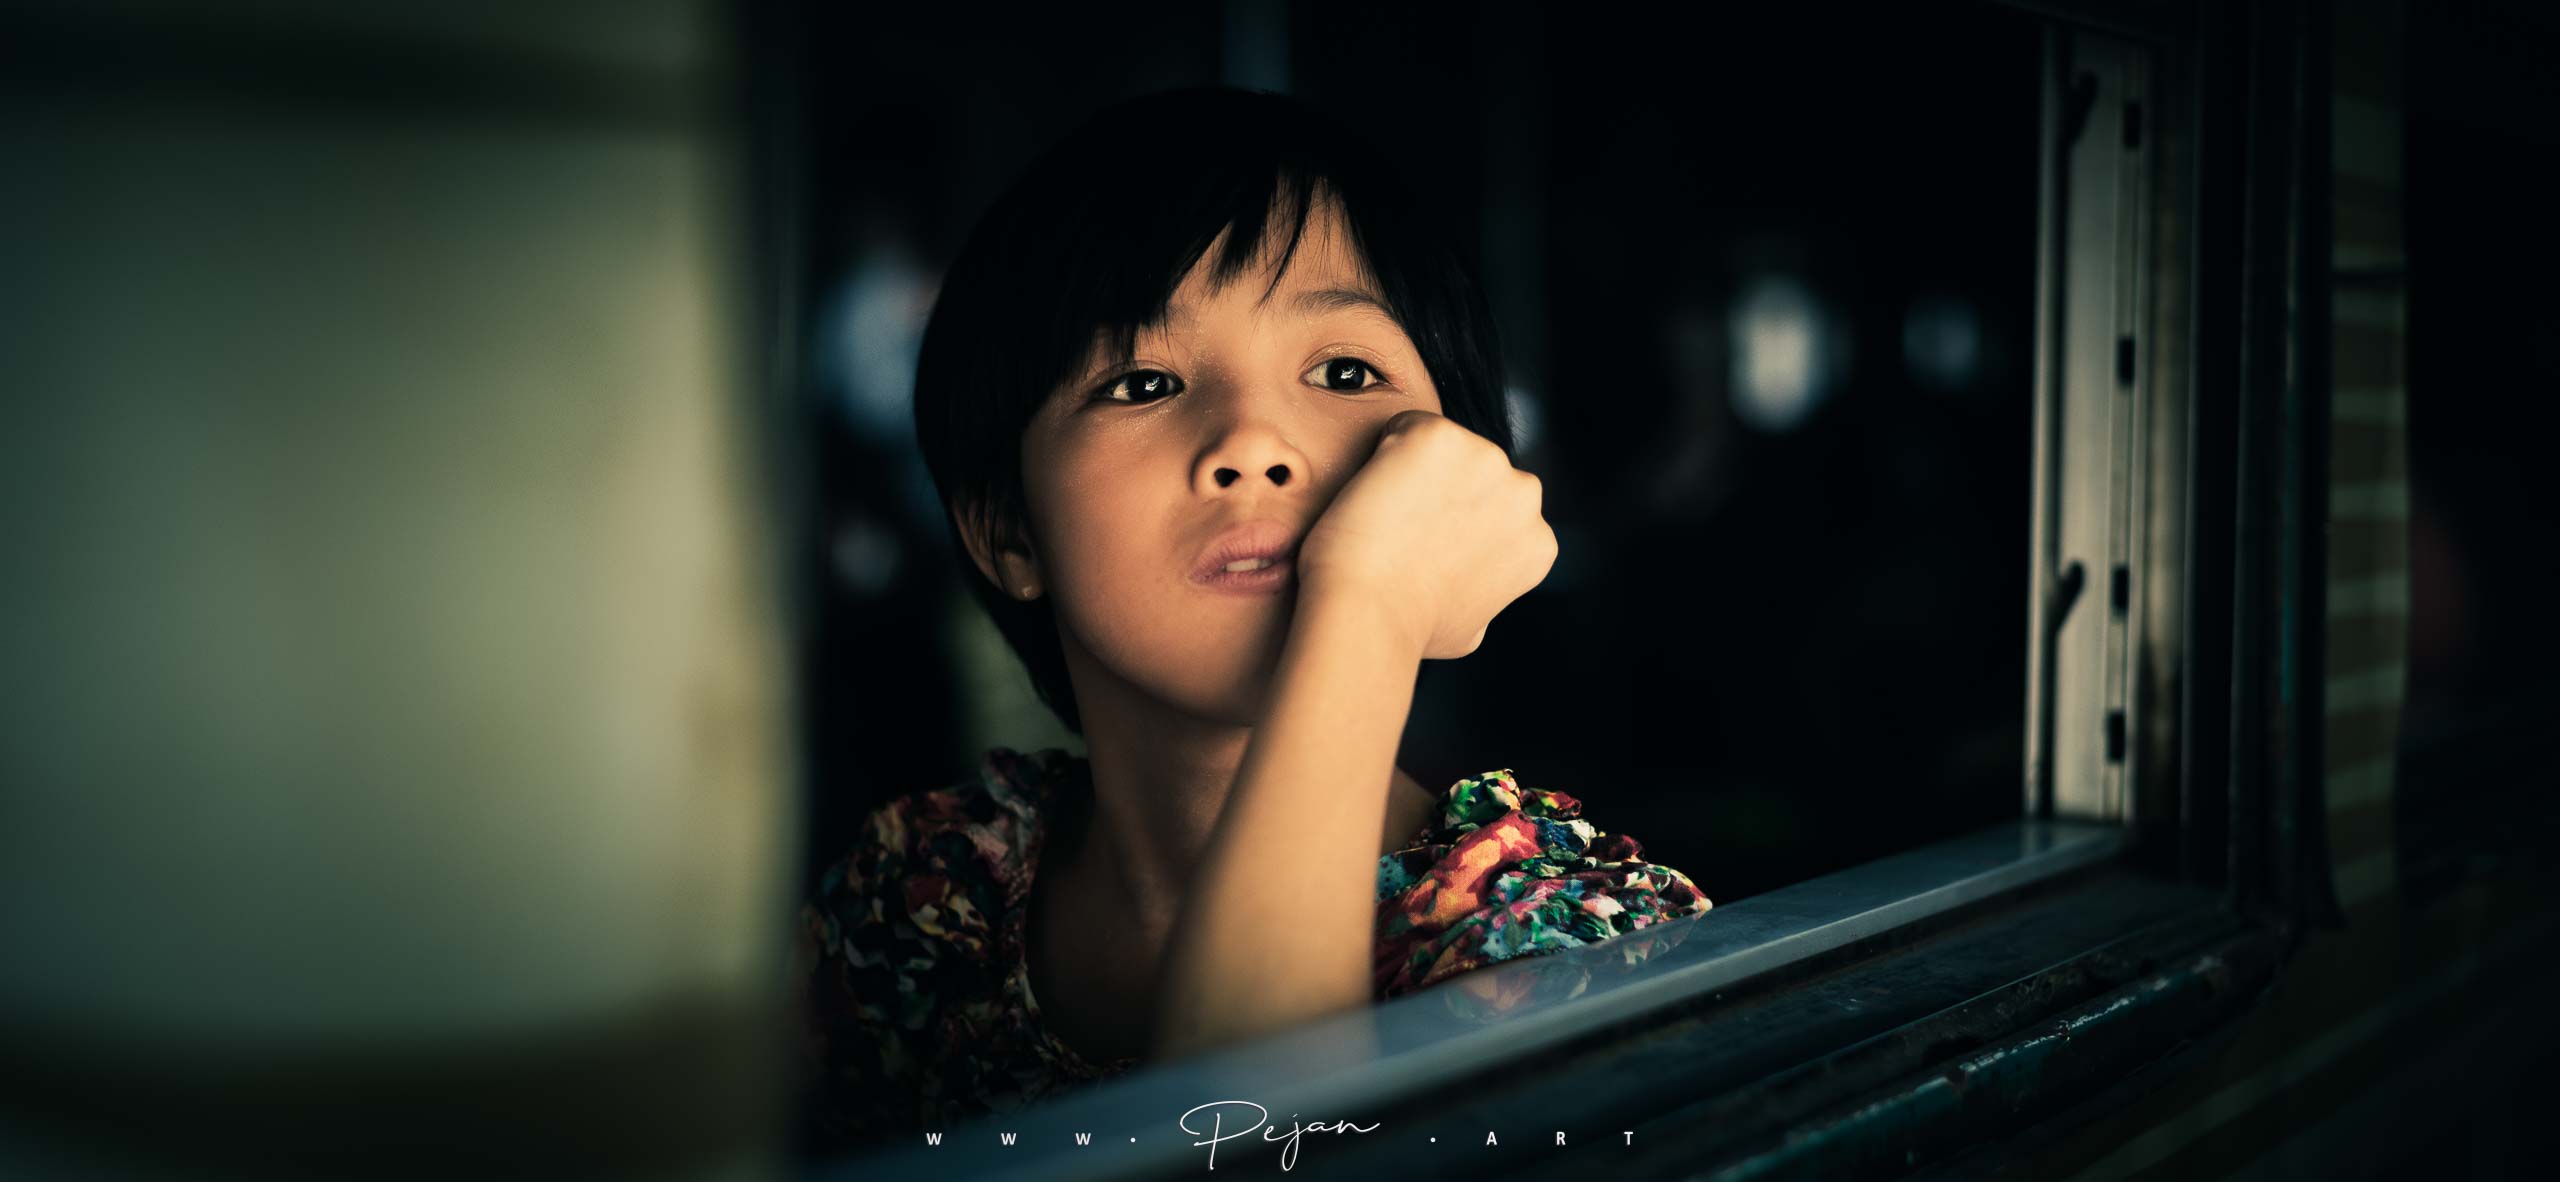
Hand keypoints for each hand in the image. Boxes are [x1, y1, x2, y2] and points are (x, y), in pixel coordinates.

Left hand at [1295, 409, 1557, 659]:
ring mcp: (1485, 459)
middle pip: (1477, 472)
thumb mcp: (1471, 628)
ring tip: (1383, 514)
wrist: (1370, 612)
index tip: (1423, 545)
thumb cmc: (1409, 630)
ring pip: (1444, 446)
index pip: (1497, 511)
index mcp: (1537, 542)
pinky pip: (1404, 426)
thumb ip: (1485, 594)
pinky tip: (1370, 491)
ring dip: (1413, 468)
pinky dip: (1382, 450)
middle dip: (1443, 488)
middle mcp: (1524, 494)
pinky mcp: (1439, 435)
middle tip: (1400, 526)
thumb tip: (1476, 596)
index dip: (1454, 524)